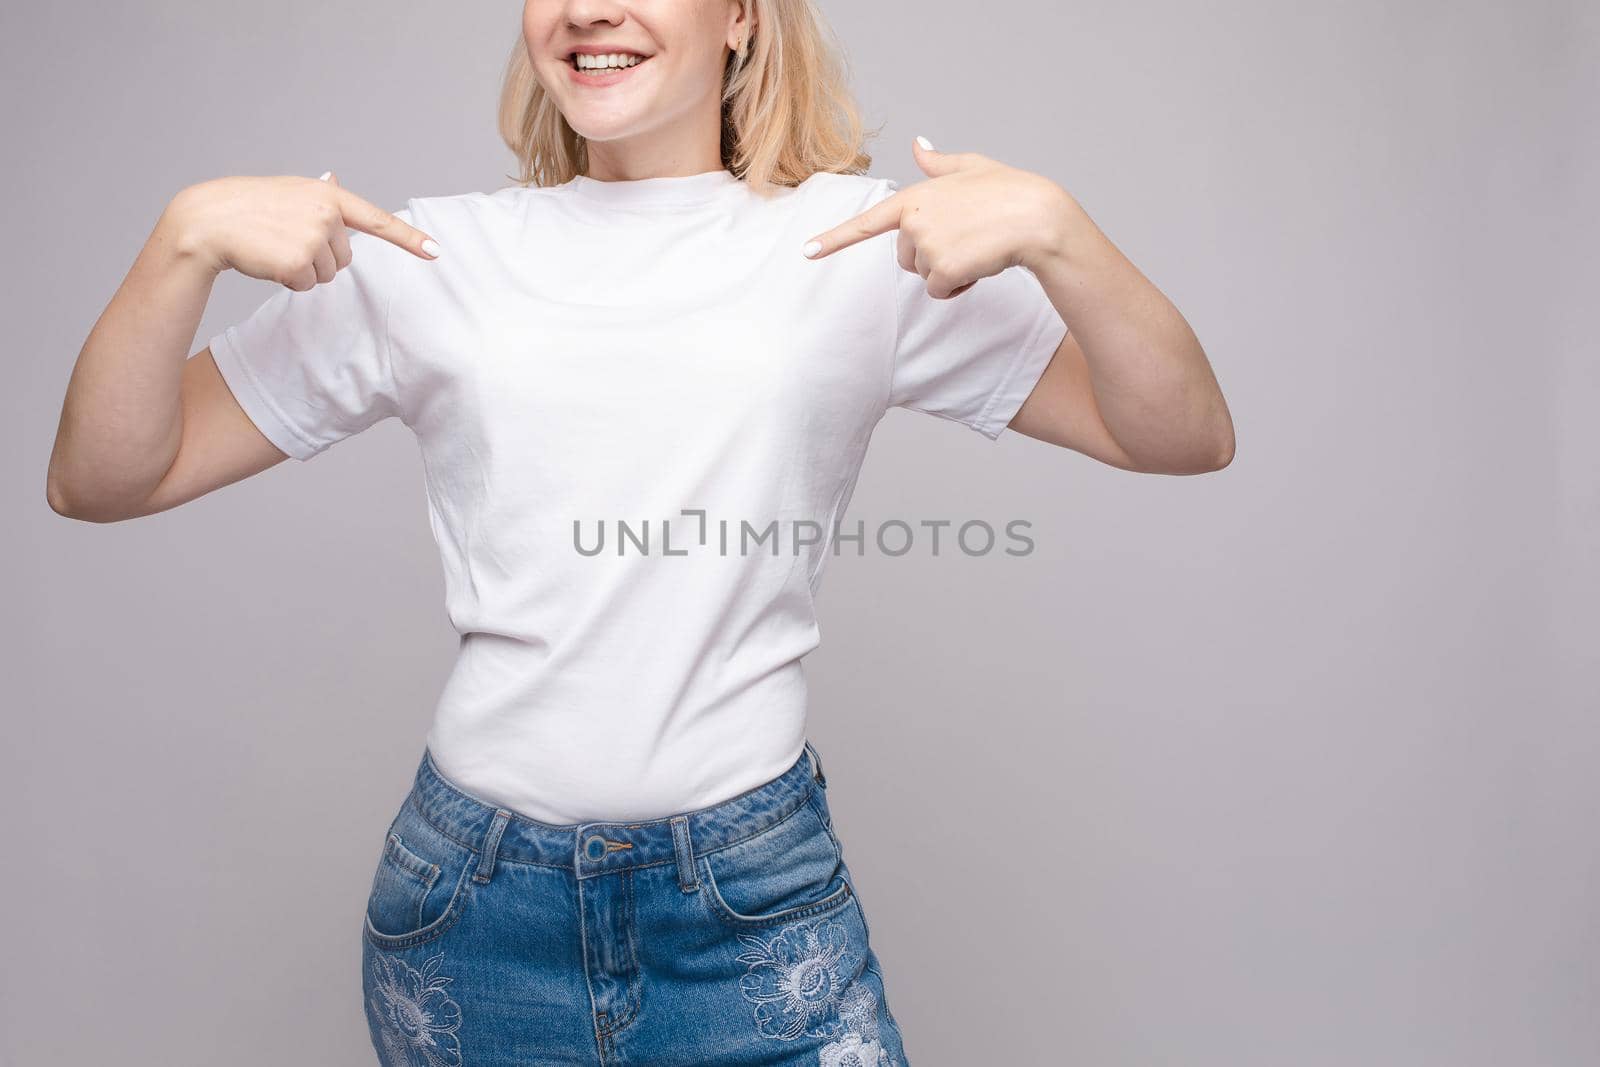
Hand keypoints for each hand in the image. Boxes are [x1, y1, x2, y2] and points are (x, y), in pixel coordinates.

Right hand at [165, 171, 440, 289]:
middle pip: (345, 258)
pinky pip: (307, 285)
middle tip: (285, 239)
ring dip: (303, 270)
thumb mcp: (289, 192)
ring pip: (328, 275)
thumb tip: (334, 177)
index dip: (408, 238)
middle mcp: (327, 213)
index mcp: (328, 195)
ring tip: (274, 247)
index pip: (376, 220)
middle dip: (319, 257)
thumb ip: (319, 193)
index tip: (435, 252)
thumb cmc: (248, 206)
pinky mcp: (299, 262)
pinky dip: (289, 281)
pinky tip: (267, 259)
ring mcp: (314, 237)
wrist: (208, 220)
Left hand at [801, 137, 1071, 297]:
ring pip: (924, 276)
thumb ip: (939, 163)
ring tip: (976, 249)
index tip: (807, 252)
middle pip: (905, 258)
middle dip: (932, 257)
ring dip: (948, 272)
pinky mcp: (942, 268)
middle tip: (966, 239)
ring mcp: (926, 244)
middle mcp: (914, 220)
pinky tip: (980, 265)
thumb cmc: (1009, 190)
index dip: (834, 239)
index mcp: (915, 197)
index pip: (867, 221)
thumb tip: (918, 143)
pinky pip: (940, 291)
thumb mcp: (971, 168)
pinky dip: (960, 286)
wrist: (1037, 216)